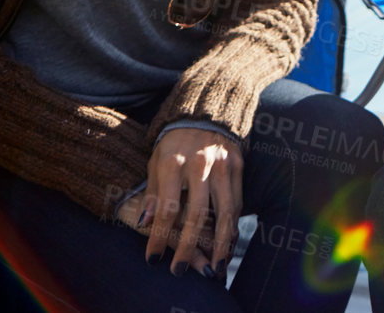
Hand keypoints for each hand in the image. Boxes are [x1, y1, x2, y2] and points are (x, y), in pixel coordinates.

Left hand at [139, 128, 242, 276]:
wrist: (206, 112)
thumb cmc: (174, 143)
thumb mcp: (155, 161)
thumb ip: (152, 193)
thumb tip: (145, 224)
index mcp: (174, 163)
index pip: (167, 208)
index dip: (158, 237)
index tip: (153, 259)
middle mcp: (201, 165)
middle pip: (197, 214)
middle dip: (188, 246)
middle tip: (179, 270)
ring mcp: (223, 166)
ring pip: (224, 212)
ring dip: (219, 244)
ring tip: (214, 267)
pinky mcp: (239, 167)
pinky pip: (237, 202)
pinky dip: (233, 227)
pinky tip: (227, 245)